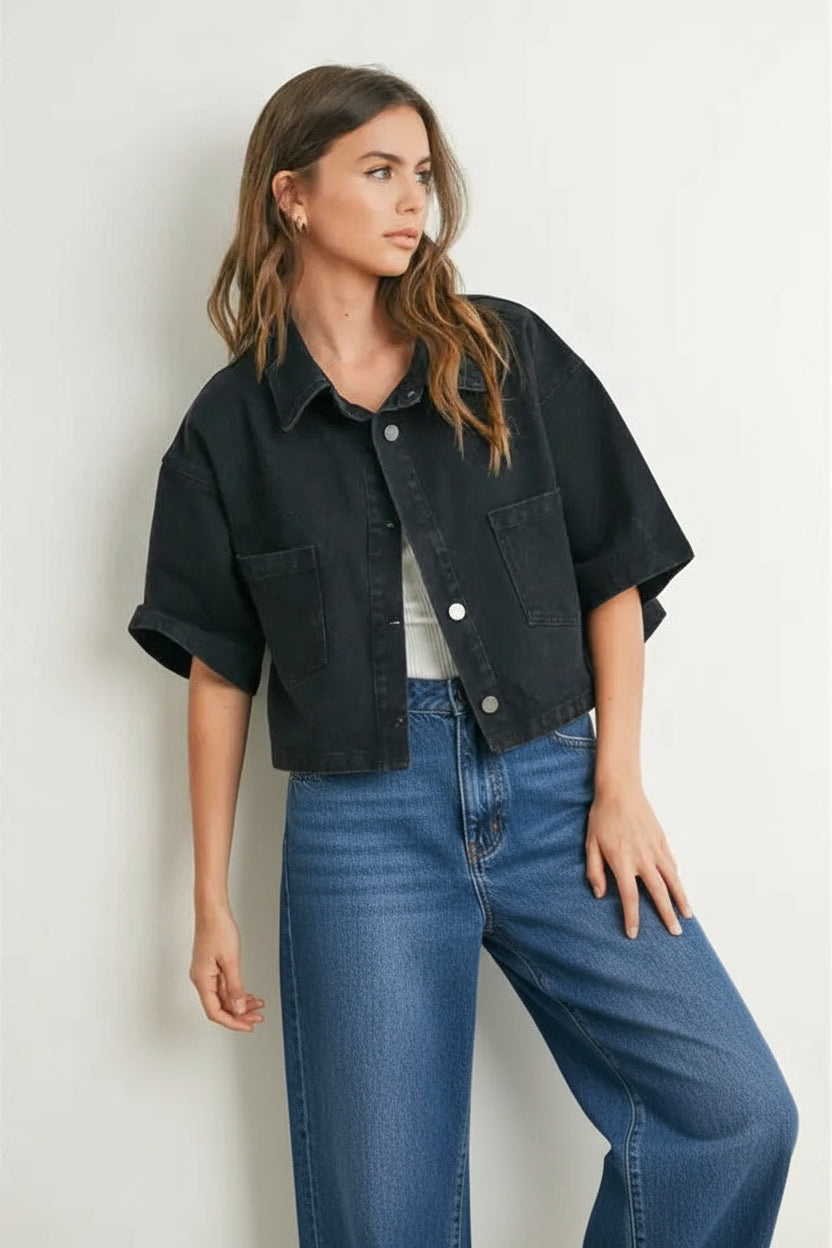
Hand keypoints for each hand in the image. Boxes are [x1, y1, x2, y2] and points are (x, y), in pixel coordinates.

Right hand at [190, 905, 265, 1031]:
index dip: (232, 1022)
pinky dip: (236, 991)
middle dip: (239, 1014)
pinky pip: (223, 986)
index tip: (249, 1025)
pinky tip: (248, 994)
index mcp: (202, 980)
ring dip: (240, 1002)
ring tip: (258, 1004)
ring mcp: (206, 973)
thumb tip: (238, 1009)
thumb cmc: (218, 930)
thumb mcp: (231, 961)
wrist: (212, 910)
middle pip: (220, 1006)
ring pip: (223, 996)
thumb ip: (234, 987)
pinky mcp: (211, 967)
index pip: (215, 1012)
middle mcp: (202, 979)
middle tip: (258, 1017)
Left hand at [585, 784, 693, 938]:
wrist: (620, 791)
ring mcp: (655, 849)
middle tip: (675, 932)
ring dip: (681, 899)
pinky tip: (678, 887)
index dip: (632, 918)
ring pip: (673, 879)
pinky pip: (672, 863)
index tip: (634, 934)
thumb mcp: (590, 844)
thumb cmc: (602, 817)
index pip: (630, 897)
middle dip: (667, 915)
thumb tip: (600, 894)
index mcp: (622, 862)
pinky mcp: (662, 840)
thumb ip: (594, 871)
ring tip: (688, 916)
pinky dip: (676, 877)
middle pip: (659, 893)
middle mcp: (642, 859)